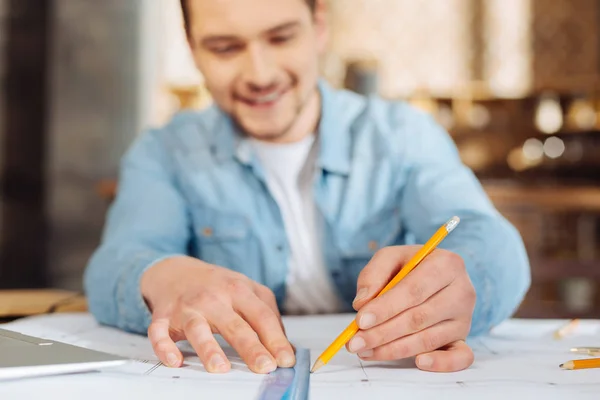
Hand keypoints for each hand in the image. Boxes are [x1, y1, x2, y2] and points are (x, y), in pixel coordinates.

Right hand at [140, 256, 294, 373]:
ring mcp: (188, 307)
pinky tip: (174, 361)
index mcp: (239, 290)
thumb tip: (285, 347)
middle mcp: (214, 297)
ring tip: (220, 367)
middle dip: (252, 347)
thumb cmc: (217, 286)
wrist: (176, 271)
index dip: (276, 339)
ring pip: (198, 328)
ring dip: (208, 348)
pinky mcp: (164, 316)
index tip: (286, 360)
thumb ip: (267, 315)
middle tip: (265, 366)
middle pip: (236, 325)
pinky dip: (164, 347)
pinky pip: (159, 333)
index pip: (262, 316)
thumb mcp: (247, 290)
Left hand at [347, 245, 475, 371]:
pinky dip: (440, 363)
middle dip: (382, 333)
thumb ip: (373, 275)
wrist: (432, 274)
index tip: (360, 321)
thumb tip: (362, 304)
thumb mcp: (390, 258)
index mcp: (446, 264)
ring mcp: (464, 317)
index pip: (413, 290)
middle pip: (419, 318)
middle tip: (355, 342)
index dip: (385, 308)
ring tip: (365, 350)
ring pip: (428, 339)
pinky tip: (418, 362)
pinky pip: (461, 357)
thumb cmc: (410, 266)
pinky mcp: (463, 337)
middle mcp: (462, 291)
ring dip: (393, 349)